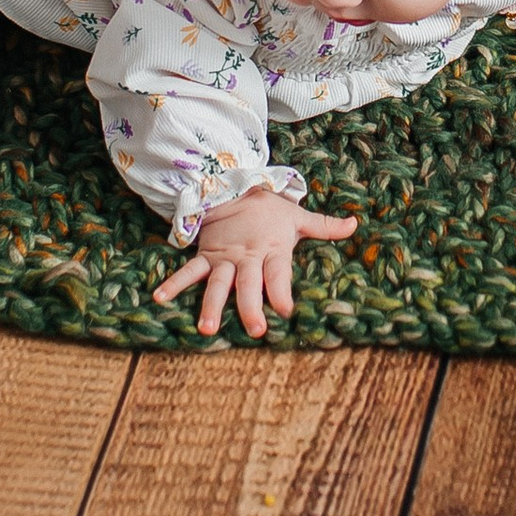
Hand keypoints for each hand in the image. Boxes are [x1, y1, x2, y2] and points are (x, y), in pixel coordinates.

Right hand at [151, 189, 358, 338]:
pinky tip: (160, 298)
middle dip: (250, 308)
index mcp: (272, 249)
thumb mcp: (297, 216)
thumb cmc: (268, 207)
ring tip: (206, 328)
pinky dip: (174, 284)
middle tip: (255, 330)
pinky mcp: (206, 257)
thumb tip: (355, 224)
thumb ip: (325, 225)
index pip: (278, 274)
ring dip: (211, 305)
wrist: (233, 186)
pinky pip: (189, 272)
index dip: (282, 292)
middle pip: (249, 285)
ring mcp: (224, 259)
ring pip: (217, 284)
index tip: (286, 310)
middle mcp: (247, 257)